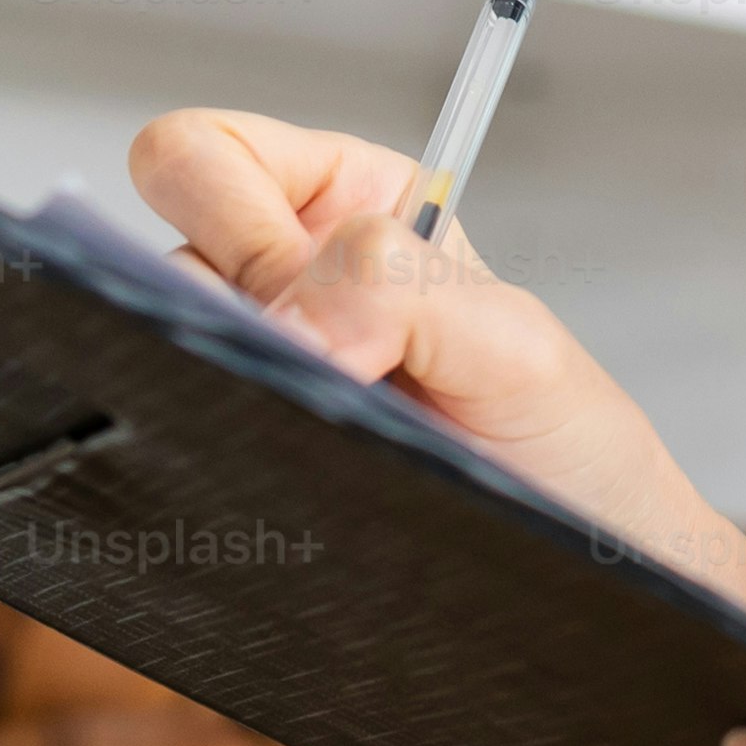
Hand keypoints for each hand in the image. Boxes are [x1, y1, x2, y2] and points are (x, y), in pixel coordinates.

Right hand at [132, 107, 745, 745]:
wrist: (596, 590)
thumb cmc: (573, 456)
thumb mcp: (514, 346)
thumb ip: (395, 292)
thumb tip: (279, 321)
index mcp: (344, 206)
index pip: (202, 154)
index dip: (228, 210)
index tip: (303, 295)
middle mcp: (282, 282)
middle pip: (152, 236)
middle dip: (213, 294)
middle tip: (318, 370)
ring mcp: (251, 377)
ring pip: (149, 346)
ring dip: (223, 390)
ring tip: (334, 441)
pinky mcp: (233, 466)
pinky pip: (161, 455)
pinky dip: (199, 470)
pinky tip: (288, 491)